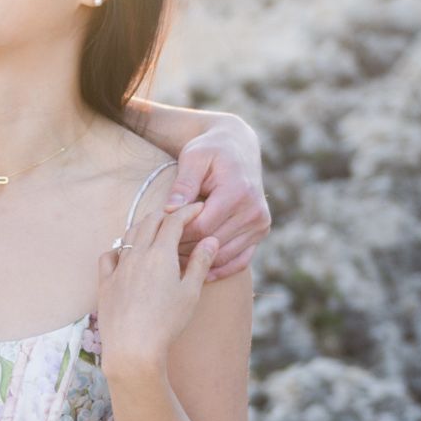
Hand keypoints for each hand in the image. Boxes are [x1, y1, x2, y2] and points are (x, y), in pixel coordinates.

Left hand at [97, 195, 218, 377]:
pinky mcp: (105, 283)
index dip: (187, 210)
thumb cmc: (167, 323)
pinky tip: (125, 255)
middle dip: (165, 214)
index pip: (174, 220)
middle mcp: (136, 255)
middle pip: (149, 221)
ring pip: (129, 235)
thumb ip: (200, 263)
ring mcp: (118, 268)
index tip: (198, 208)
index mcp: (160, 254)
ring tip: (154, 231)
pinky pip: (109, 256)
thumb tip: (210, 240)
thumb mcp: (190, 293)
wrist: (133, 349)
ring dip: (143, 227)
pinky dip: (118, 249)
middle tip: (178, 216)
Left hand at [168, 118, 267, 276]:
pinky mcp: (261, 231)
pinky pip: (241, 259)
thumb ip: (183, 184)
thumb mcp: (193, 158)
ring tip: (175, 263)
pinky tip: (200, 272)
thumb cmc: (210, 150)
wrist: (238, 147)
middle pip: (213, 242)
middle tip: (161, 255)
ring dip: (200, 261)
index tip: (159, 237)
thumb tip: (169, 210)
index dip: (179, 235)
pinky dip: (221, 267)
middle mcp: (254, 211)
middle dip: (186, 249)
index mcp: (238, 192)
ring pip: (225, 255)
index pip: (203, 226)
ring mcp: (260, 223)